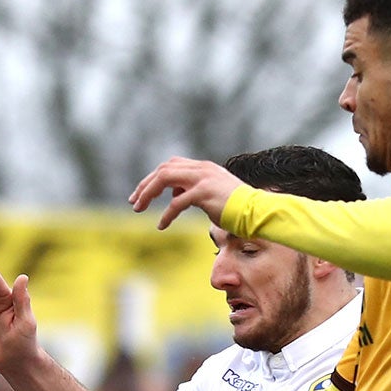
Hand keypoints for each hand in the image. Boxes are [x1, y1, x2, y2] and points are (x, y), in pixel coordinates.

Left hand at [128, 157, 243, 230]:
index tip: (141, 194)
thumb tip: (176, 197)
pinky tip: (162, 226)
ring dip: (148, 194)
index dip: (153, 178)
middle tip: (134, 202)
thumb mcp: (211, 195)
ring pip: (164, 178)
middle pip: (163, 169)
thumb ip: (193, 191)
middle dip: (145, 185)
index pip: (171, 165)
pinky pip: (177, 202)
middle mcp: (201, 169)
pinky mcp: (204, 193)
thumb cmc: (237, 209)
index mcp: (203, 168)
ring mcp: (202, 179)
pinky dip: (166, 215)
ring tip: (139, 209)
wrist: (257, 212)